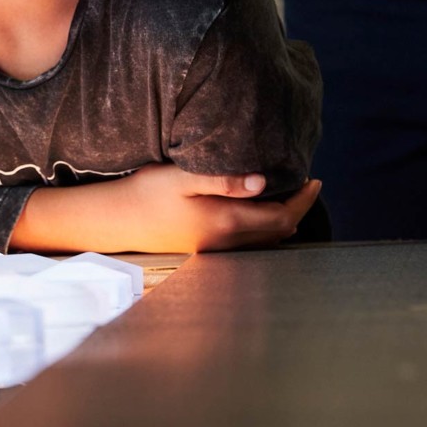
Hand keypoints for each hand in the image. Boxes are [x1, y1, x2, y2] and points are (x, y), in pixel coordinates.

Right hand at [11, 163, 322, 253]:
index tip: (315, 180)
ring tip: (283, 196)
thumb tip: (264, 180)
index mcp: (226, 221)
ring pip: (263, 240)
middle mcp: (226, 241)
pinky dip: (260, 227)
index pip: (282, 216)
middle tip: (303, 185)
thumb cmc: (144, 194)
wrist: (112, 220)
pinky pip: (246, 241)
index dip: (303, 199)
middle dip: (296, 209)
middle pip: (278, 231)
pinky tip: (251, 211)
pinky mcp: (201, 247)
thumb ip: (224, 178)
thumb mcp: (181, 178)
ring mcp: (213, 248)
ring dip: (279, 219)